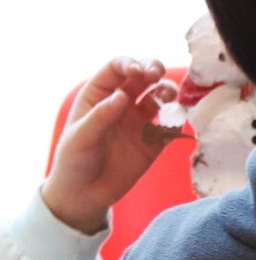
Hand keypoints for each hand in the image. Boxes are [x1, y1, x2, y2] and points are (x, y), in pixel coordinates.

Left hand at [42, 58, 181, 234]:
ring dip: (168, 92)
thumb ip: (101, 116)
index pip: (117, 69)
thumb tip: (122, 95)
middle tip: (156, 76)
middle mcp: (122, 104)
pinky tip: (174, 125)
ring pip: (161, 97)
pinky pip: (172, 126)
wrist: (84, 195)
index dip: (130, 64)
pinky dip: (178, 122)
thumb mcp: (80, 137)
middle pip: (143, 77)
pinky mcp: (154, 141)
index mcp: (99, 97)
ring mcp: (140, 121)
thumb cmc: (74, 161)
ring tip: (168, 99)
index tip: (138, 71)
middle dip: (153, 70)